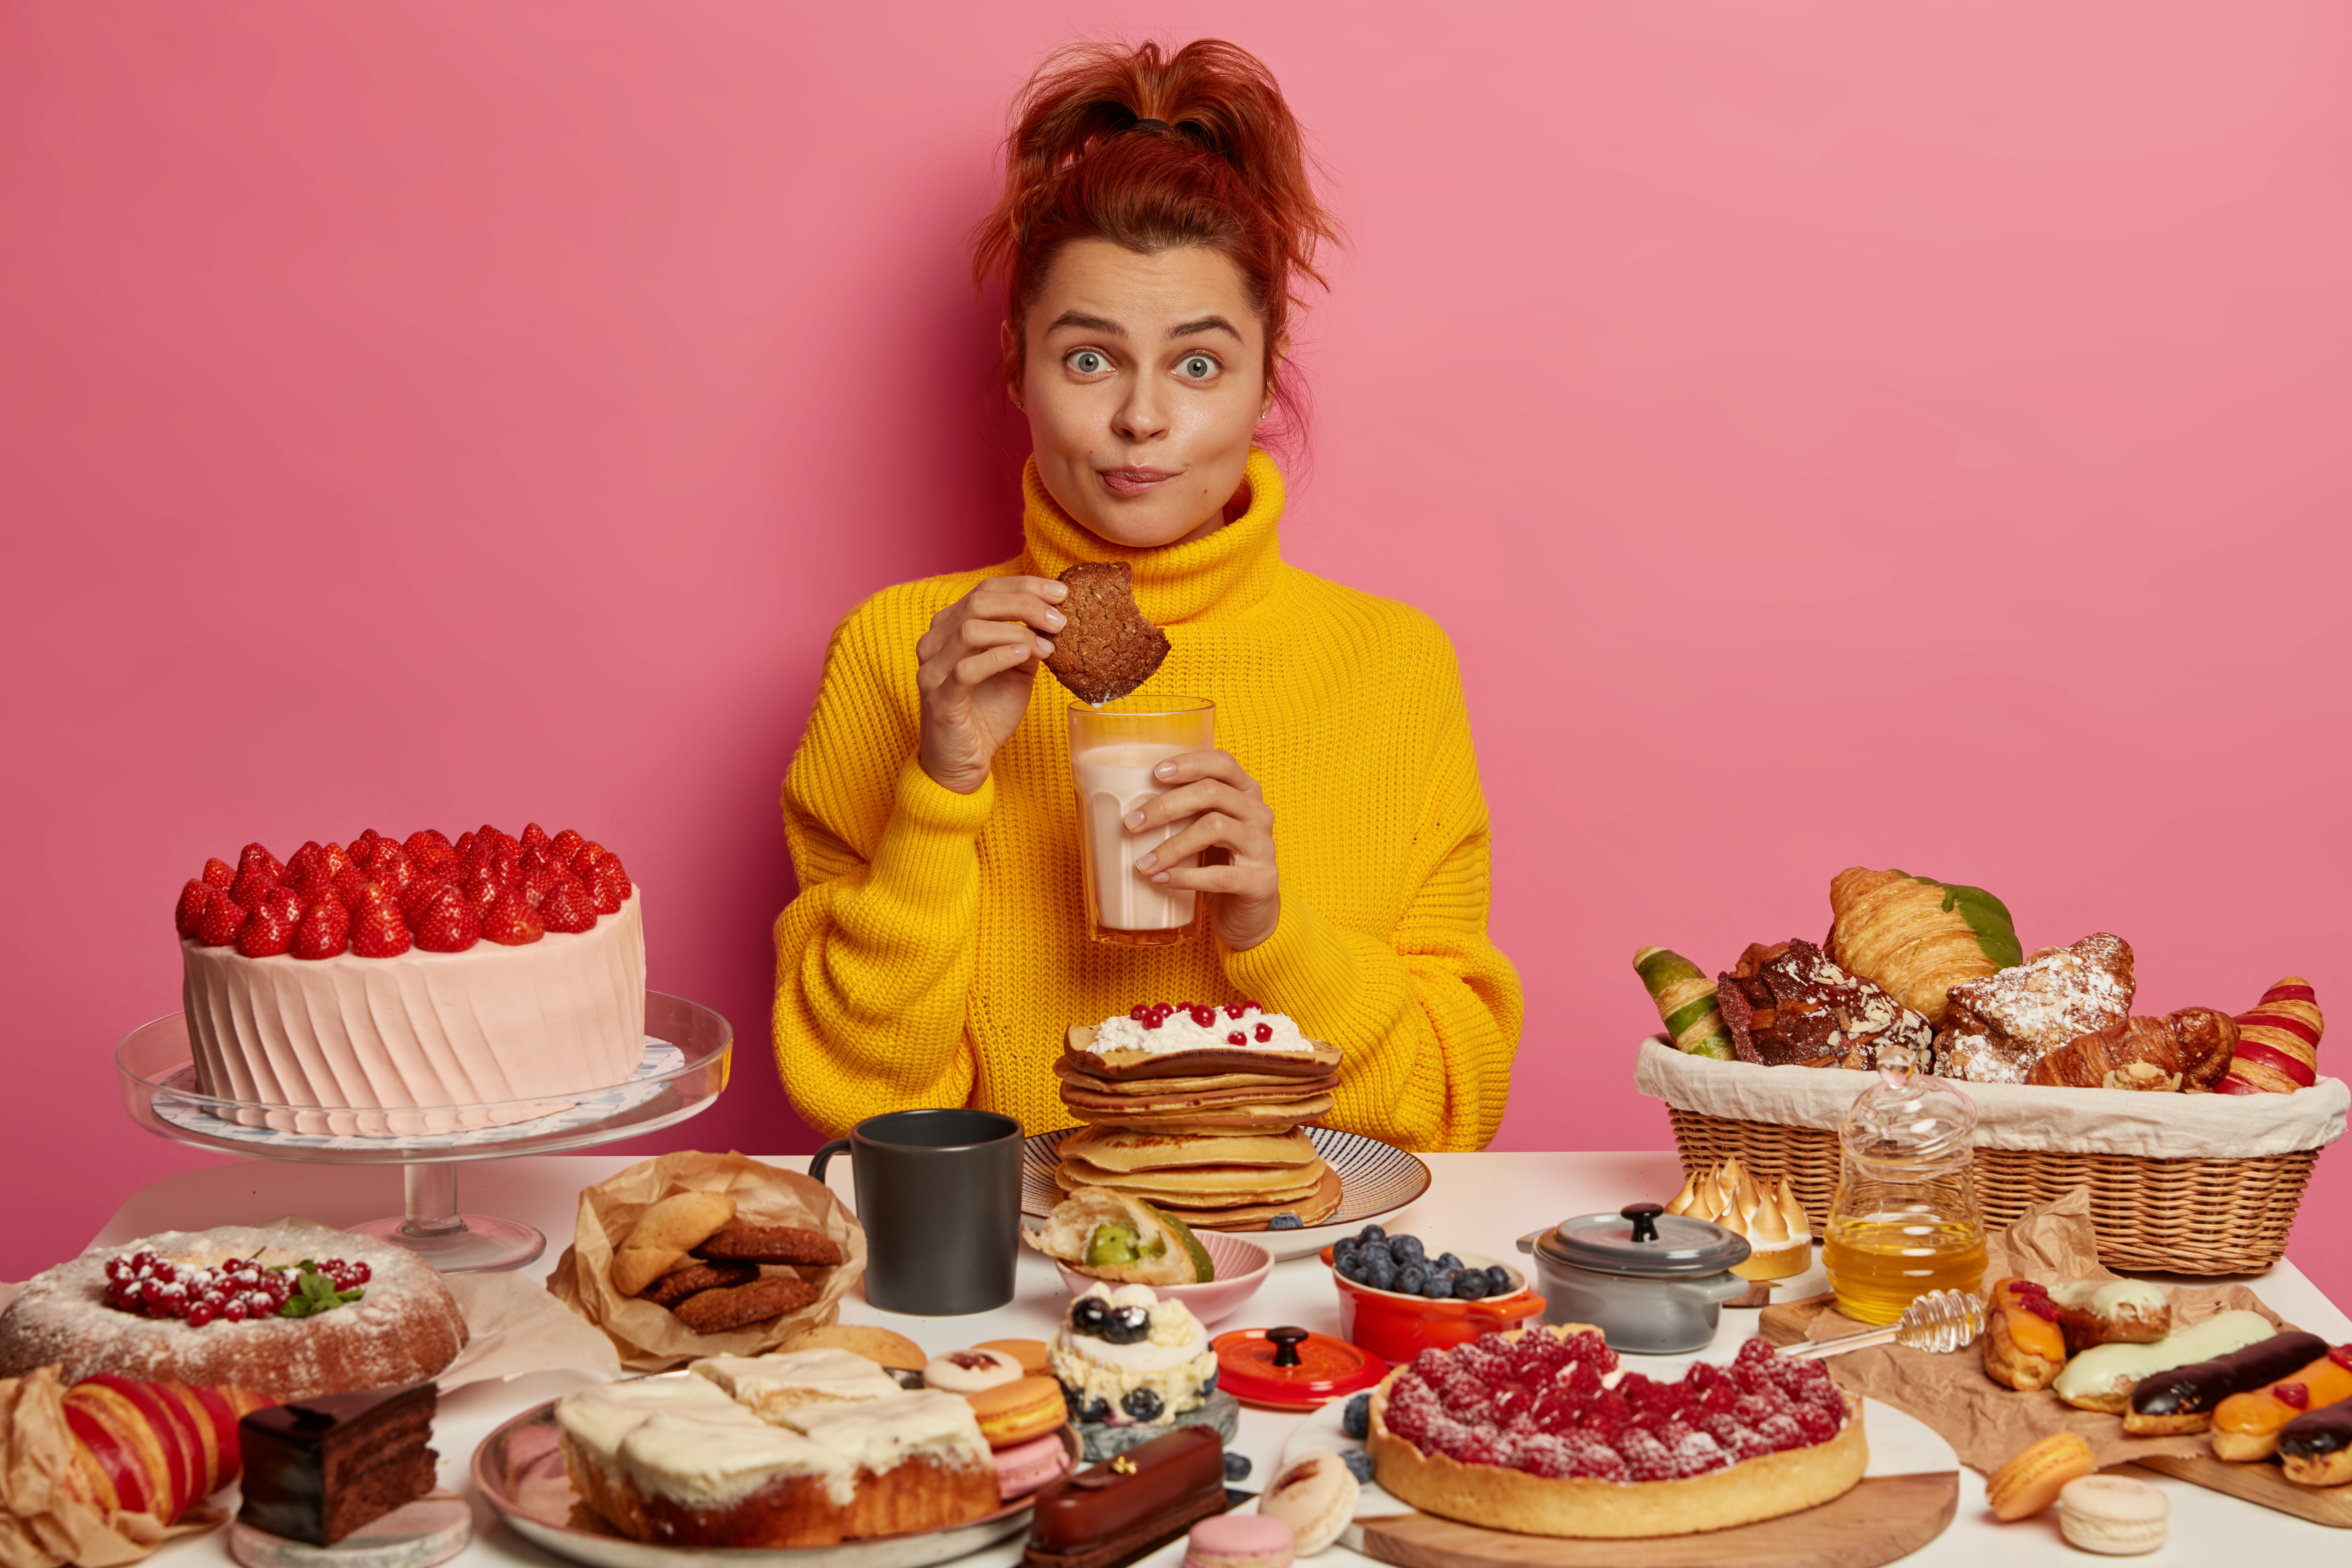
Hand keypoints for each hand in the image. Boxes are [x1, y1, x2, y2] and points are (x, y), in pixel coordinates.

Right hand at [915, 576, 1067, 794]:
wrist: (963, 762)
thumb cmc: (987, 713)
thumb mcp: (1015, 671)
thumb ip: (1026, 642)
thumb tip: (1053, 617)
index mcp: (949, 628)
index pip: (985, 590)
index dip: (1024, 586)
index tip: (1061, 592)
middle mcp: (934, 642)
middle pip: (978, 602)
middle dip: (1025, 604)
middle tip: (1059, 619)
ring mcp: (932, 670)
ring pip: (970, 630)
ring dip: (1016, 632)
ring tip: (1047, 646)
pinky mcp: (939, 699)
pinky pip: (966, 669)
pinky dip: (999, 657)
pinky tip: (1026, 656)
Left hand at [1126, 750, 1280, 950]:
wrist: (1250, 911)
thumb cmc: (1220, 862)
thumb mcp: (1206, 830)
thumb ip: (1187, 811)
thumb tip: (1130, 802)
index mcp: (1247, 793)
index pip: (1222, 763)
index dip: (1190, 763)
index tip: (1155, 774)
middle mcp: (1259, 814)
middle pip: (1212, 793)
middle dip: (1166, 806)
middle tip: (1132, 823)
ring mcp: (1264, 846)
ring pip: (1215, 828)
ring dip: (1171, 846)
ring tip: (1142, 863)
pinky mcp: (1261, 880)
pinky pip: (1219, 874)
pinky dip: (1185, 877)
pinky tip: (1161, 880)